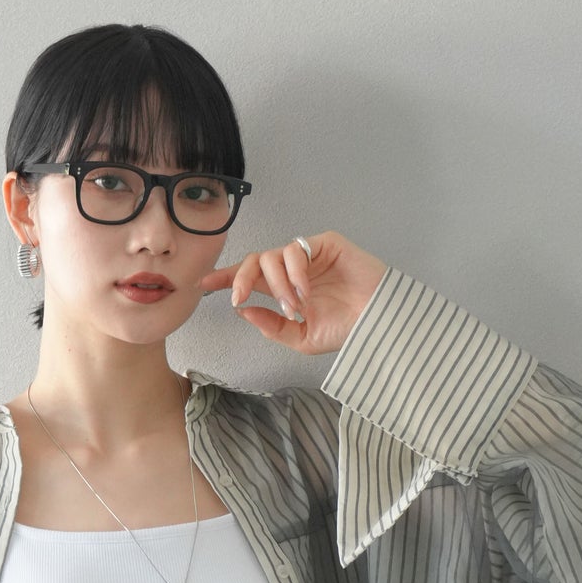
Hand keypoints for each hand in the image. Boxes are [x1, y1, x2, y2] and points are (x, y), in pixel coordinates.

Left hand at [197, 231, 387, 355]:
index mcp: (285, 289)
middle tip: (237, 298)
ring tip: (294, 308)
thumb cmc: (346, 329)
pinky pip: (295, 251)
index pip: (250, 278)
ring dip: (276, 286)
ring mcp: (309, 255)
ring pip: (272, 257)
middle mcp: (294, 270)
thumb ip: (272, 327)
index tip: (204, 284)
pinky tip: (305, 293)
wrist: (377, 323)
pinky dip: (294, 274)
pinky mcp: (325, 243)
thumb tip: (244, 311)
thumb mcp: (301, 339)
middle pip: (254, 260)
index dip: (227, 278)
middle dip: (239, 278)